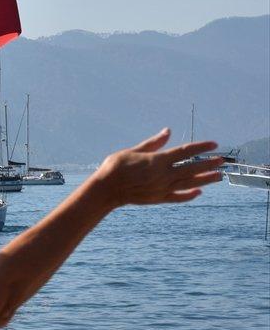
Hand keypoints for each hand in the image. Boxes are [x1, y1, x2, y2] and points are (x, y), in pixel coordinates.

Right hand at [91, 128, 224, 208]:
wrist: (106, 189)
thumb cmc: (116, 166)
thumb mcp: (133, 150)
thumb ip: (153, 143)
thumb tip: (168, 131)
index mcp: (157, 160)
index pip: (185, 152)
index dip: (201, 147)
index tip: (214, 144)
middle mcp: (163, 174)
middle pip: (192, 168)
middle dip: (209, 164)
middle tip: (223, 160)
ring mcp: (162, 188)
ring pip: (189, 183)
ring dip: (206, 179)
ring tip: (219, 176)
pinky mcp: (158, 198)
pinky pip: (178, 197)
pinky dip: (189, 195)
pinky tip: (199, 192)